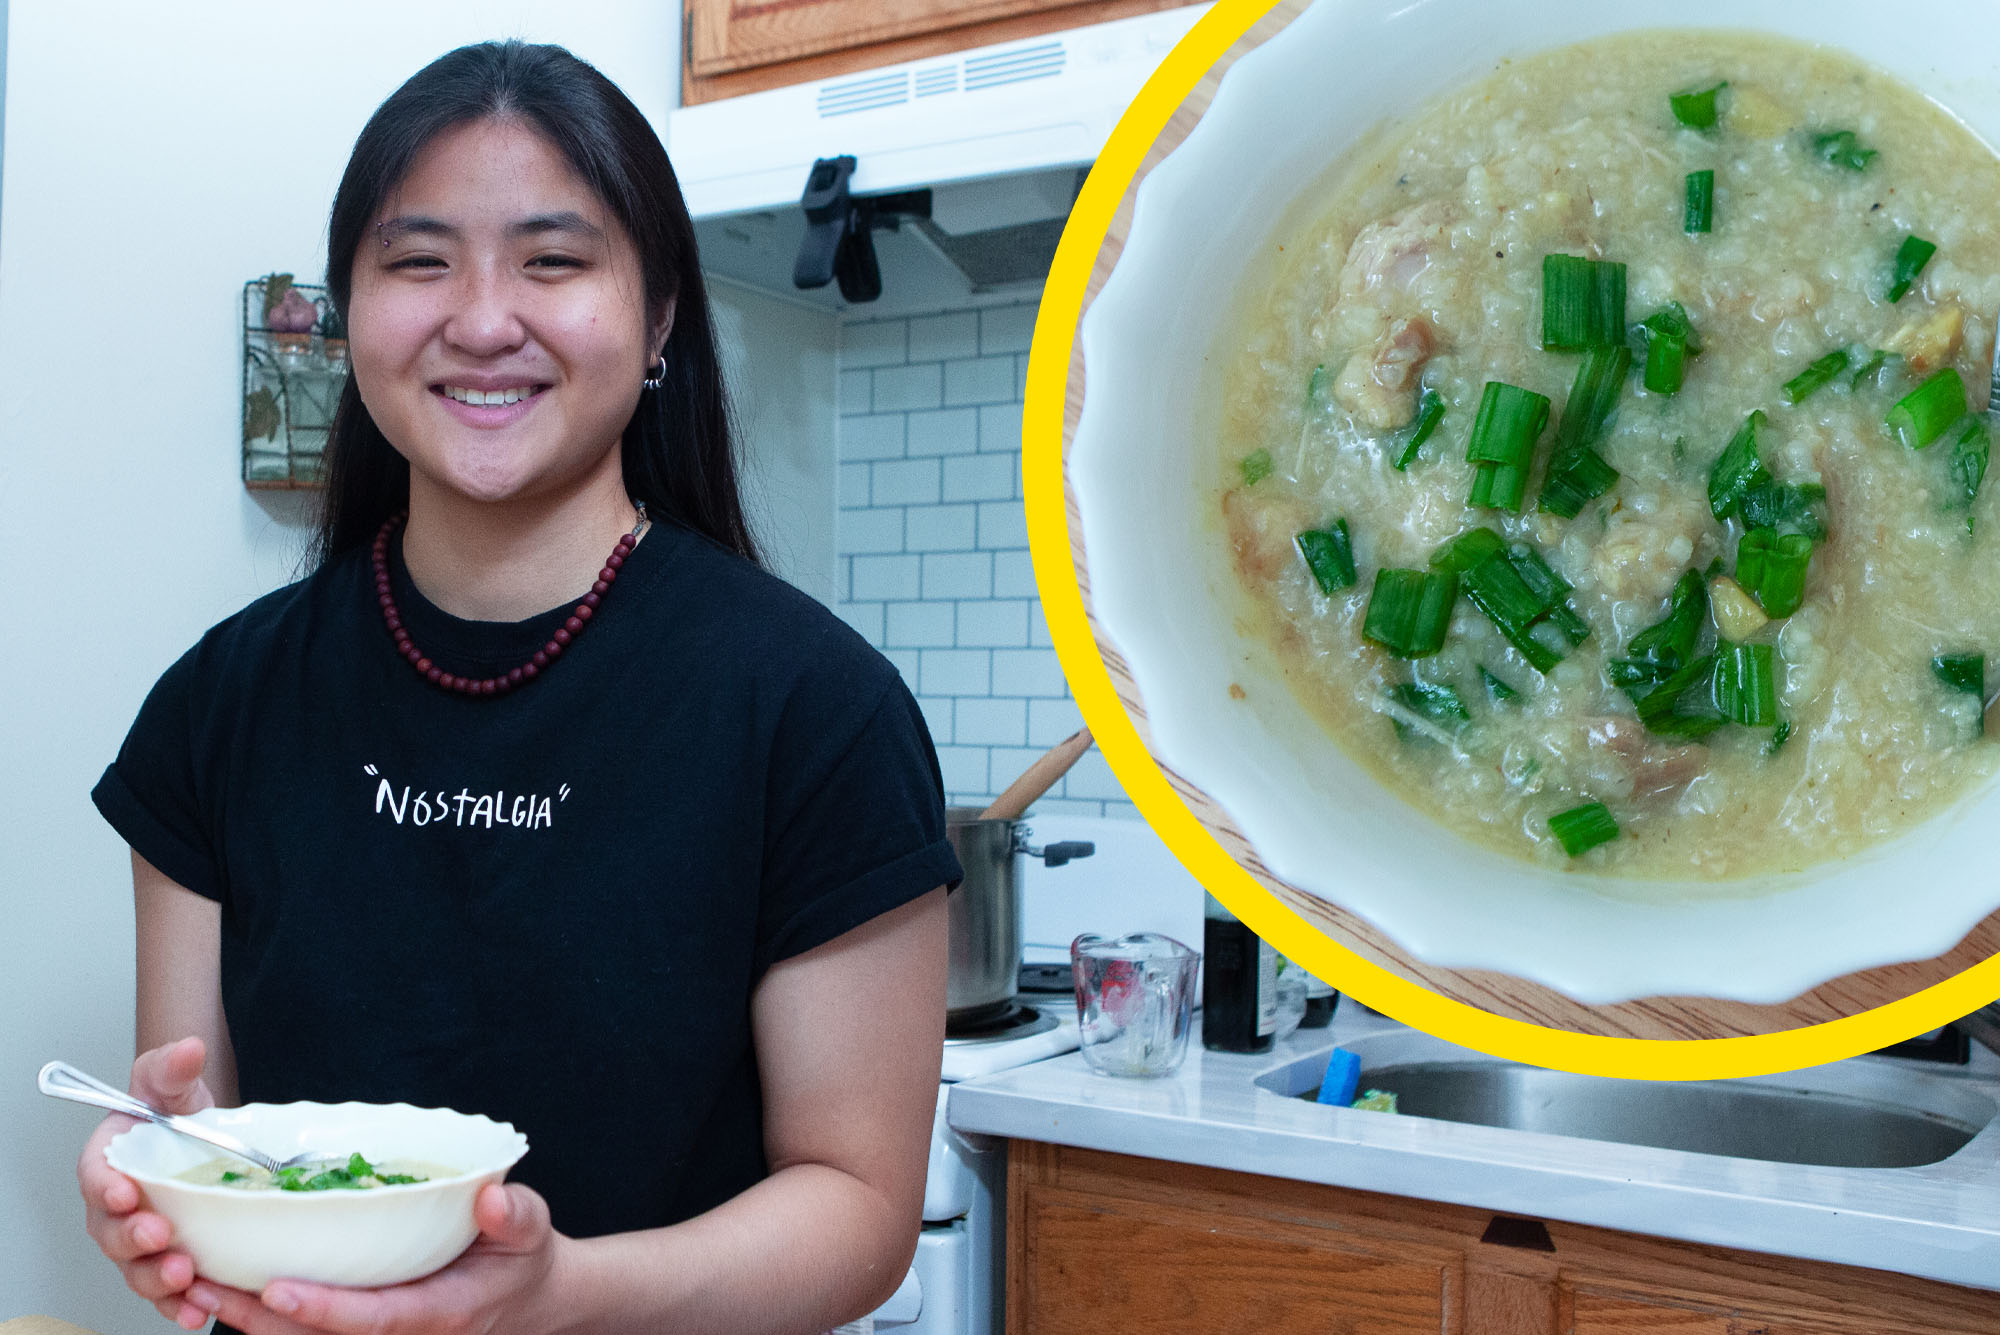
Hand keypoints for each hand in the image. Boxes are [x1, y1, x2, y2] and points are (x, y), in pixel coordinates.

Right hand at [77, 1036, 218, 1329]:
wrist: (200, 1136)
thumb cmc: (173, 1111)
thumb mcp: (172, 1082)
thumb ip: (172, 1067)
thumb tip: (188, 1048)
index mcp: (107, 1162)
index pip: (95, 1177)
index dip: (106, 1188)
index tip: (126, 1193)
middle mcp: (114, 1207)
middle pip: (109, 1232)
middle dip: (132, 1240)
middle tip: (161, 1239)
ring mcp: (137, 1239)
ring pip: (133, 1268)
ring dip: (155, 1280)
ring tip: (183, 1280)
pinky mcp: (165, 1261)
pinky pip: (164, 1291)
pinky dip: (176, 1306)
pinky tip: (196, 1313)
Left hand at [188, 1182, 565, 1334]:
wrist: (528, 1302)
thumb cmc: (523, 1263)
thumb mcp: (532, 1232)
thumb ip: (516, 1216)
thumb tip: (491, 1201)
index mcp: (438, 1313)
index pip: (371, 1319)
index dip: (321, 1308)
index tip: (276, 1287)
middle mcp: (398, 1334)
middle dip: (255, 1317)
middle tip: (201, 1285)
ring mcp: (376, 1334)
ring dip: (245, 1316)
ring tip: (191, 1284)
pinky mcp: (362, 1324)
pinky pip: (305, 1327)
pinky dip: (262, 1312)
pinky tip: (225, 1286)